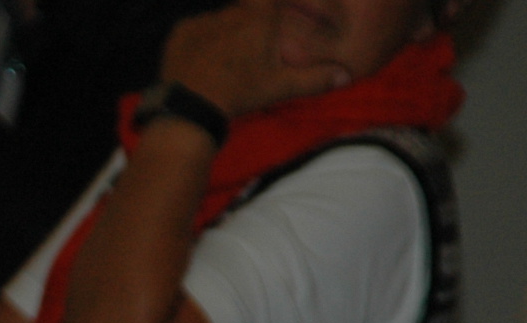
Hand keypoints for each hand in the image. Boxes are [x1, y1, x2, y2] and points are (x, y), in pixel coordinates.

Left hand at [159, 0, 353, 118]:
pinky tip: (200, 65)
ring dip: (222, 37)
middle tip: (246, 56)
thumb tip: (346, 76)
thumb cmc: (241, 94)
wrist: (193, 108)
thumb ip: (314, 79)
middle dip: (247, 29)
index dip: (268, 7)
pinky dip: (198, 44)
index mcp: (259, 18)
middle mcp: (232, 12)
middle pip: (243, 12)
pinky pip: (193, 31)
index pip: (266, 0)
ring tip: (222, 64)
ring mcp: (204, 19)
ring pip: (219, 22)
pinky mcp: (180, 30)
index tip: (268, 19)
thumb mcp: (280, 87)